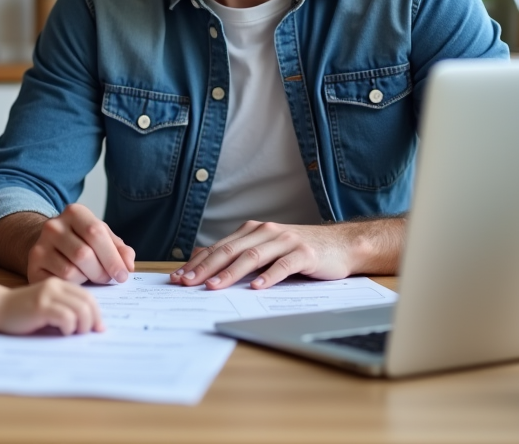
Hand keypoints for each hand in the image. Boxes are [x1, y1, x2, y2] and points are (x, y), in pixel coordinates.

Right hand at [0, 277, 103, 334]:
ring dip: (82, 325)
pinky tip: (61, 331)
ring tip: (73, 333)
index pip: (89, 296)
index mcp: (61, 284)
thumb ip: (67, 309)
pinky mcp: (40, 306)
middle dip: (92, 321)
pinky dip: (69, 327)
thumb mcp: (48, 306)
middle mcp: (56, 286)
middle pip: (88, 303)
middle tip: (87, 334)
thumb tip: (94, 326)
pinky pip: (66, 316)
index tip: (98, 328)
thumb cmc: (24, 313)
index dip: (97, 313)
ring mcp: (48, 295)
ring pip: (81, 309)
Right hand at [27, 203, 135, 284]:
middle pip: (84, 254)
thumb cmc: (81, 241)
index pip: (96, 233)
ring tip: (91, 276)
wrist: (49, 245)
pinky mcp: (33, 264)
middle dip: (102, 272)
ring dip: (87, 279)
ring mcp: (40, 245)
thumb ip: (119, 249)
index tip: (123, 275)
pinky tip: (77, 280)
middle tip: (108, 279)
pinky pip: (59, 281)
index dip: (112, 257)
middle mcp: (54, 225)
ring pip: (71, 271)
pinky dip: (74, 284)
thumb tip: (128, 265)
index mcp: (74, 212)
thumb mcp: (102, 238)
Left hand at [169, 218, 403, 289]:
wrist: (340, 245)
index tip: (179, 278)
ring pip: (252, 256)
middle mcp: (266, 232)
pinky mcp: (303, 254)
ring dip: (230, 273)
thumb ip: (236, 252)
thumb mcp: (264, 248)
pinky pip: (282, 265)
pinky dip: (268, 276)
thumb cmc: (298, 250)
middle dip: (206, 267)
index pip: (219, 247)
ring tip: (214, 287)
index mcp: (252, 231)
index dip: (197, 262)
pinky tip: (256, 287)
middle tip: (188, 283)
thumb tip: (200, 257)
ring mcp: (285, 241)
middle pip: (230, 250)